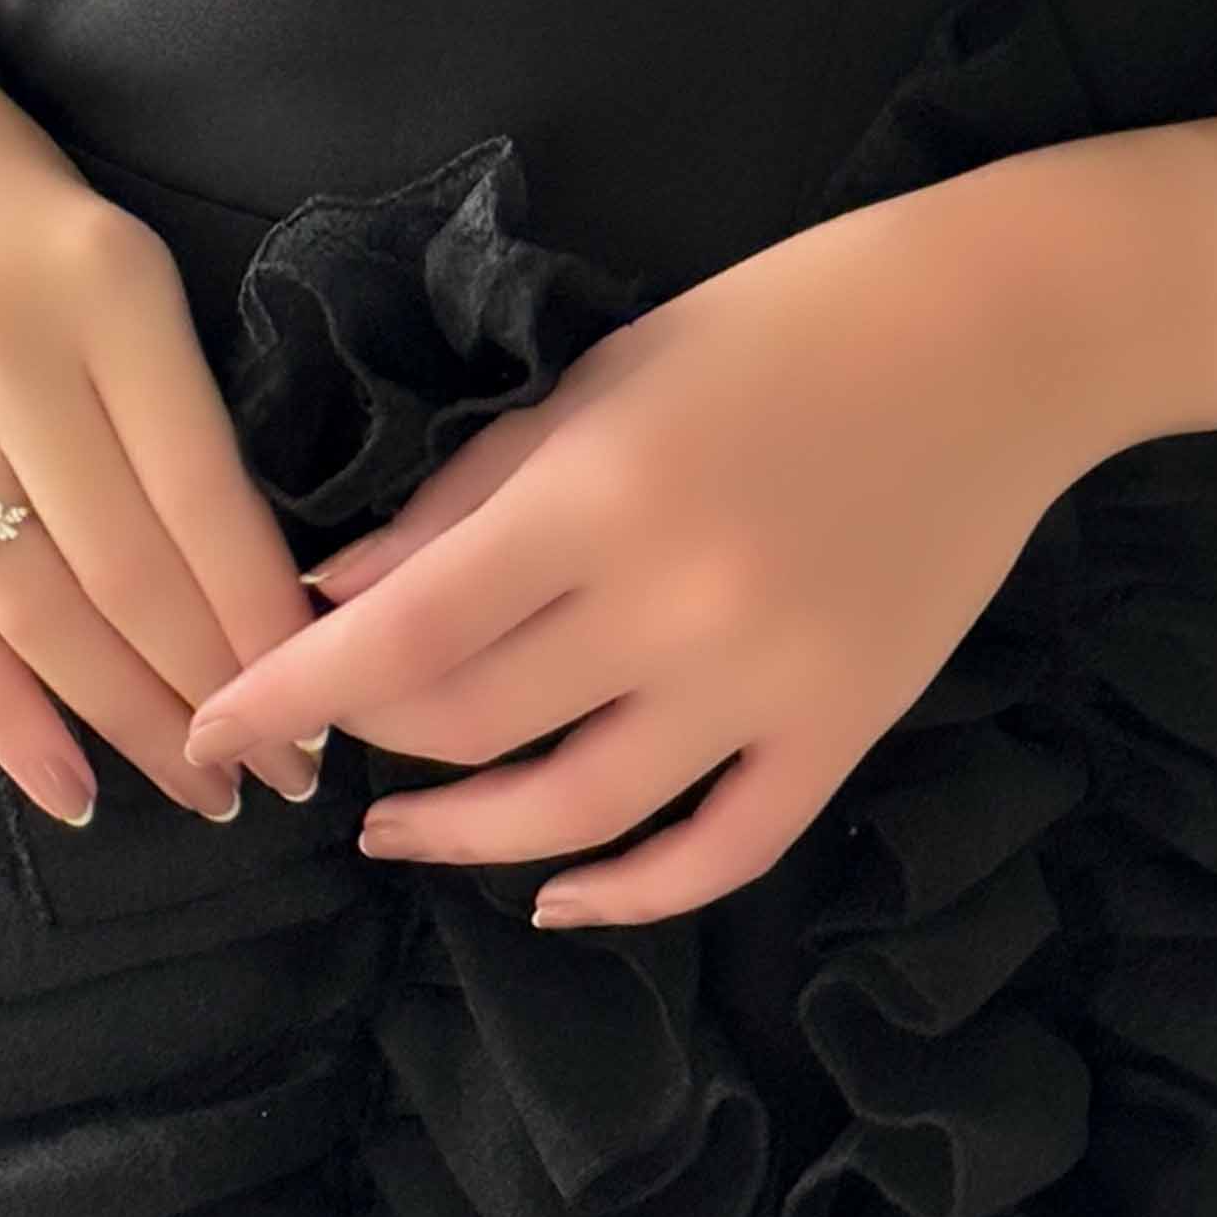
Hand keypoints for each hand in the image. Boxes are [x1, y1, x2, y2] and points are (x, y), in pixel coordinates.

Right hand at [0, 0, 328, 824]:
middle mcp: (2, 354)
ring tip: (196, 786)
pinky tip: (67, 783)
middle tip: (283, 775)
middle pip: (123, 567)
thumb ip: (175, 406)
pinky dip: (2, 715)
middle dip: (213, 690)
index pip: (202, 493)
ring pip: (33, 607)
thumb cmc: (8, 206)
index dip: (264, 616)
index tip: (328, 700)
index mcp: (106, 292)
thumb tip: (257, 587)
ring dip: (123, 718)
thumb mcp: (122, 265)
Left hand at [176, 190, 1094, 922]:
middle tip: (327, 737)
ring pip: (578, 815)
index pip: (401, 639)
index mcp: (597, 497)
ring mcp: (768, 682)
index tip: (214, 727)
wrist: (1002, 336)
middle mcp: (675, 607)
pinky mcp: (845, 726)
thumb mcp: (602, 377)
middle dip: (372, 746)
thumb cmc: (786, 323)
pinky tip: (559, 893)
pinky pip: (722, 850)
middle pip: (472, 730)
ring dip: (467, 839)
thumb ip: (466, 497)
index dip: (289, 696)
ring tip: (402, 829)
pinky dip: (630, 892)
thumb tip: (335, 598)